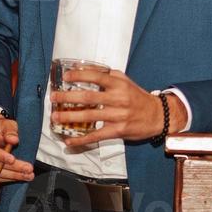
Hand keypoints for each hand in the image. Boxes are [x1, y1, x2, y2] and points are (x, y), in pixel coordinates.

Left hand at [52, 70, 186, 145]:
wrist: (157, 115)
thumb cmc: (137, 97)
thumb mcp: (125, 82)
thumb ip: (107, 76)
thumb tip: (84, 70)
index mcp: (119, 84)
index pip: (97, 77)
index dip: (80, 75)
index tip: (65, 76)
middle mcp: (118, 98)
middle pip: (89, 97)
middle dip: (68, 98)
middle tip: (54, 98)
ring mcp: (118, 116)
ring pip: (90, 116)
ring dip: (70, 117)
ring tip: (55, 118)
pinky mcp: (118, 131)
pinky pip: (96, 136)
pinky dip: (81, 139)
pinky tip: (69, 141)